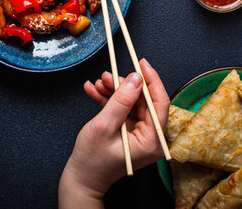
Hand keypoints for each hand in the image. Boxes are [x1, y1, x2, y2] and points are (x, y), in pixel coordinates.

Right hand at [60, 59, 169, 204]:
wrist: (81, 179)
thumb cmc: (92, 160)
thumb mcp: (104, 127)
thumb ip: (120, 101)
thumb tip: (135, 79)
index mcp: (152, 141)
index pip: (159, 103)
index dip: (151, 80)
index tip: (142, 63)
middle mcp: (150, 137)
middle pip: (143, 101)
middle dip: (124, 85)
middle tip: (107, 75)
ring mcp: (139, 134)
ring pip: (131, 103)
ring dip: (113, 91)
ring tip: (97, 83)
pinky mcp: (128, 132)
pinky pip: (122, 110)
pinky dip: (108, 100)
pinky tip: (93, 91)